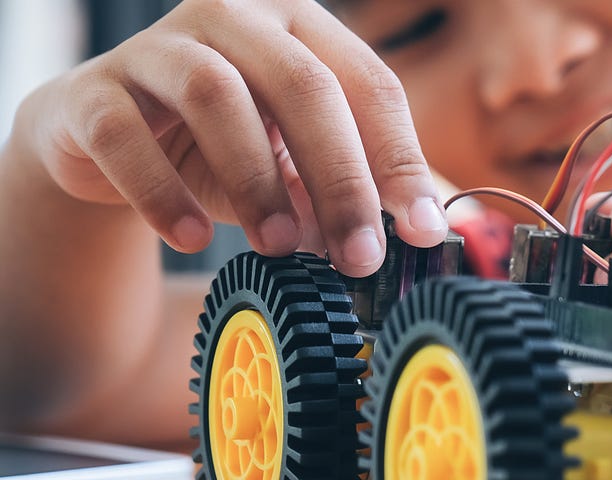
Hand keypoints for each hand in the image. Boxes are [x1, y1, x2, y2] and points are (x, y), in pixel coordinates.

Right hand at [15, 0, 443, 275]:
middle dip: (341, 178)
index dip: (400, 159)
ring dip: (257, 181)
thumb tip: (407, 240)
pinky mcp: (93, 90)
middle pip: (304, 85)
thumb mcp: (296, 166)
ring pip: (216, 95)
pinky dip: (162, 191)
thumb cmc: (222, 149)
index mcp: (302, 26)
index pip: (370, 84)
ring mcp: (157, 46)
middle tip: (359, 255)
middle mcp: (234, 18)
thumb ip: (345, 192)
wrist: (104, 145)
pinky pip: (125, 134)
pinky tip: (190, 237)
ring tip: (281, 246)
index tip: (421, 229)